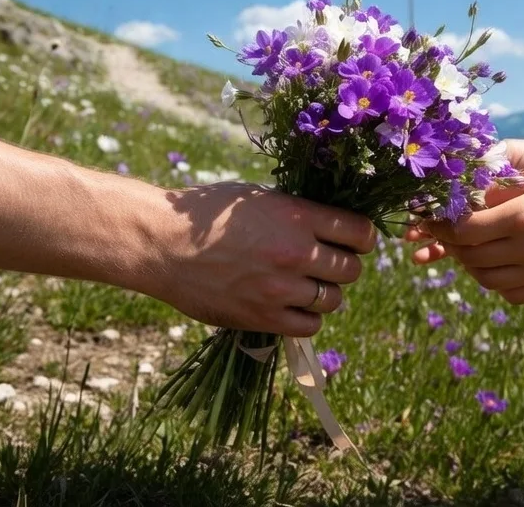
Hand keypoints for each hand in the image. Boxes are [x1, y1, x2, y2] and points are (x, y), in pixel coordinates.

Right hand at [125, 182, 375, 336]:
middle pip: (351, 269)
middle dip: (343, 264)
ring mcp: (281, 289)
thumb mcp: (258, 198)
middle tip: (326, 262)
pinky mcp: (264, 318)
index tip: (354, 240)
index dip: (362, 237)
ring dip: (325, 292)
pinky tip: (292, 305)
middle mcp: (296, 253)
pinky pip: (310, 325)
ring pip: (334, 299)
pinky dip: (307, 317)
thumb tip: (331, 227)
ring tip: (305, 284)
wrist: (161, 245)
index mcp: (297, 216)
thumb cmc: (205, 215)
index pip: (360, 232)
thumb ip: (297, 214)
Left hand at [413, 163, 523, 304]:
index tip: (432, 218)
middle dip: (452, 245)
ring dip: (472, 266)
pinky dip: (497, 283)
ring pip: (488, 280)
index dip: (442, 226)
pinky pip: (513, 294)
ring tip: (470, 249)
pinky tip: (498, 266)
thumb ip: (505, 184)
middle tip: (445, 233)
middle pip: (472, 256)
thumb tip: (467, 189)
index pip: (464, 230)